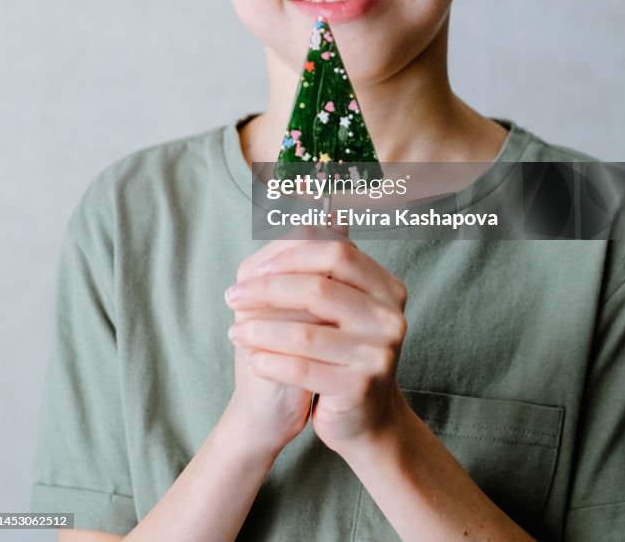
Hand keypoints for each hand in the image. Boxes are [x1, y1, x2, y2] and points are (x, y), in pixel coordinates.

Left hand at [225, 239, 407, 453]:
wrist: (360, 418)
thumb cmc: (339, 350)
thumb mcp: (337, 303)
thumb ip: (327, 260)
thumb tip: (324, 206)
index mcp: (386, 287)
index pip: (336, 252)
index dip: (290, 256)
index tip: (253, 270)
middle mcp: (391, 317)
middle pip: (319, 287)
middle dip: (267, 290)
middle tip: (233, 298)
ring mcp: (380, 354)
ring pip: (305, 331)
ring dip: (260, 330)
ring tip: (235, 332)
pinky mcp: (361, 389)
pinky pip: (302, 368)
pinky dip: (270, 361)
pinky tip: (253, 359)